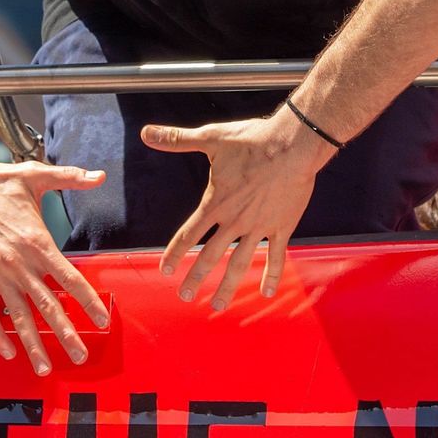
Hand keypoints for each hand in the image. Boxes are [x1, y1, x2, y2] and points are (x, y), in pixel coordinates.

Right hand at [0, 158, 109, 373]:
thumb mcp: (36, 175)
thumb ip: (70, 178)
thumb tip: (99, 176)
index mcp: (38, 242)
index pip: (70, 279)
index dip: (87, 301)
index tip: (101, 319)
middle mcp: (19, 264)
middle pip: (48, 306)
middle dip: (66, 334)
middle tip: (80, 355)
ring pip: (19, 318)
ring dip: (33, 345)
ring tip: (45, 367)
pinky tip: (8, 351)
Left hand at [147, 106, 330, 310]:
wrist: (291, 146)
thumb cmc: (251, 141)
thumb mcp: (211, 138)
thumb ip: (177, 140)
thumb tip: (147, 132)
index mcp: (215, 203)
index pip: (189, 234)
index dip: (175, 254)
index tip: (166, 271)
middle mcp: (234, 221)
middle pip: (210, 255)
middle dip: (196, 277)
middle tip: (186, 296)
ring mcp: (258, 227)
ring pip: (239, 263)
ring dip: (227, 286)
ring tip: (218, 305)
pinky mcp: (281, 227)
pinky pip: (275, 256)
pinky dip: (271, 275)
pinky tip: (265, 292)